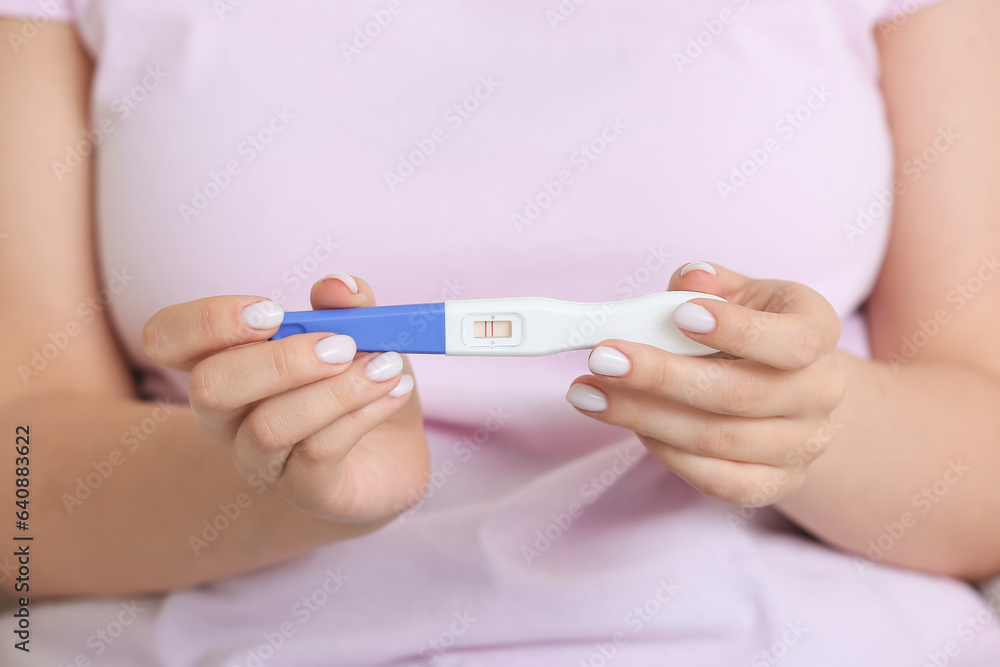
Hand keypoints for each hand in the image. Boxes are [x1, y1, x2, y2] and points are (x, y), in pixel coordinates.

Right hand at [141, 274, 428, 522]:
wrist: (393, 455)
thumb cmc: (359, 383)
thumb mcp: (362, 334)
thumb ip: (349, 306)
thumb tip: (337, 285)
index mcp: (224, 364)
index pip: (167, 338)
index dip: (206, 321)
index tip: (271, 312)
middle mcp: (227, 417)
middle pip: (210, 387)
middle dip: (280, 360)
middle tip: (343, 344)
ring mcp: (261, 461)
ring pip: (270, 426)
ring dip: (336, 390)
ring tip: (387, 367)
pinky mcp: (306, 491)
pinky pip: (318, 453)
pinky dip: (363, 413)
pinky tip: (395, 392)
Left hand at [565, 262, 845, 505]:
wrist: (792, 392)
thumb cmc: (753, 330)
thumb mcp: (739, 293)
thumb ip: (711, 285)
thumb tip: (690, 282)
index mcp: (818, 331)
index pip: (793, 341)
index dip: (738, 330)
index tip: (680, 316)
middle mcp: (820, 392)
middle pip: (738, 394)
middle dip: (661, 376)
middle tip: (603, 358)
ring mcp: (802, 444)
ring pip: (718, 440)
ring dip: (644, 416)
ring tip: (590, 393)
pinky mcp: (774, 482)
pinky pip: (717, 479)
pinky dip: (666, 453)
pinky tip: (629, 425)